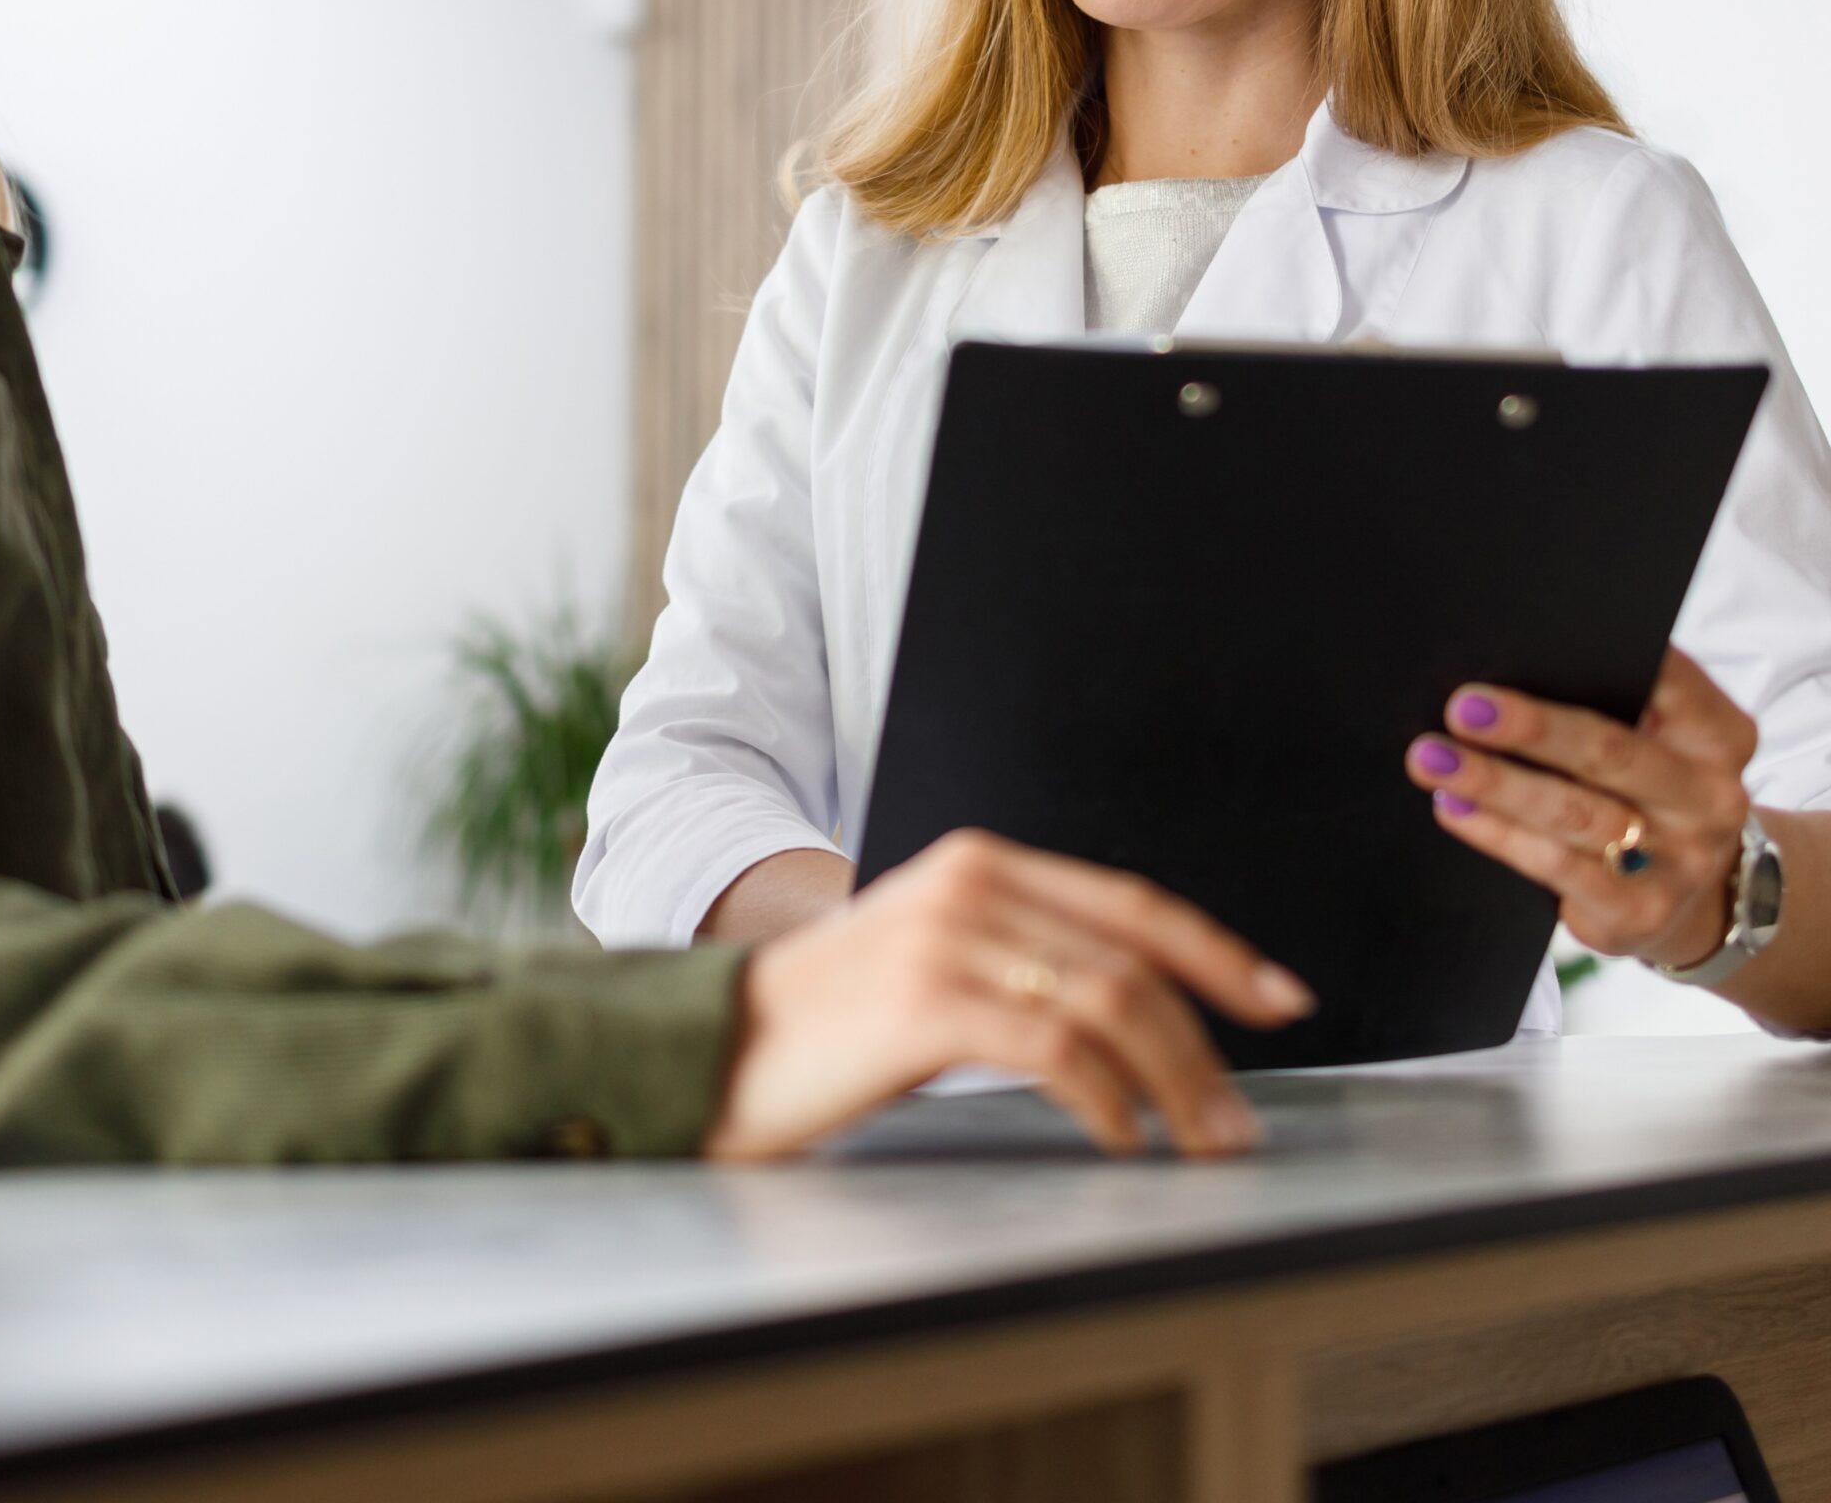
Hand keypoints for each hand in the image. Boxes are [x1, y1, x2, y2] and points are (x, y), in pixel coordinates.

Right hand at [703, 829, 1314, 1161]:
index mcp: (977, 862)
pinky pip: (1055, 1047)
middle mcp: (968, 883)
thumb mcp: (934, 958)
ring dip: (1174, 1082)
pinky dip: (1108, 1098)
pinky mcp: (925, 1001)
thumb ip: (1019, 955)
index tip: (1281, 998)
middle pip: (1132, 958)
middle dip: (1205, 1044)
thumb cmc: (832, 1020)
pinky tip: (1120, 1134)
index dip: (1216, 950)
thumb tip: (1138, 1012)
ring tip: (1197, 1140)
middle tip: (1238, 1120)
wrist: (722, 1044)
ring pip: (1108, 1001)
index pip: (1128, 900)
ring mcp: (945, 937)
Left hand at [1406, 646, 1756, 968]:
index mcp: (1718, 735)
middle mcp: (1709, 797)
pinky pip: (1557, 866)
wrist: (1699, 897)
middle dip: (1530, 728)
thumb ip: (1610, 701)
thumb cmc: (1646, 789)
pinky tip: (1454, 807)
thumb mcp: (1656, 740)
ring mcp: (1681, 860)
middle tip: (1461, 708)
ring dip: (1494, 783)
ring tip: (1431, 758)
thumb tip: (1506, 662)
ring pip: (1574, 813)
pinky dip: (1497, 834)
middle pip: (1609, 753)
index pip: (1671, 682)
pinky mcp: (1641, 911)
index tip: (1537, 641)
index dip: (1610, 661)